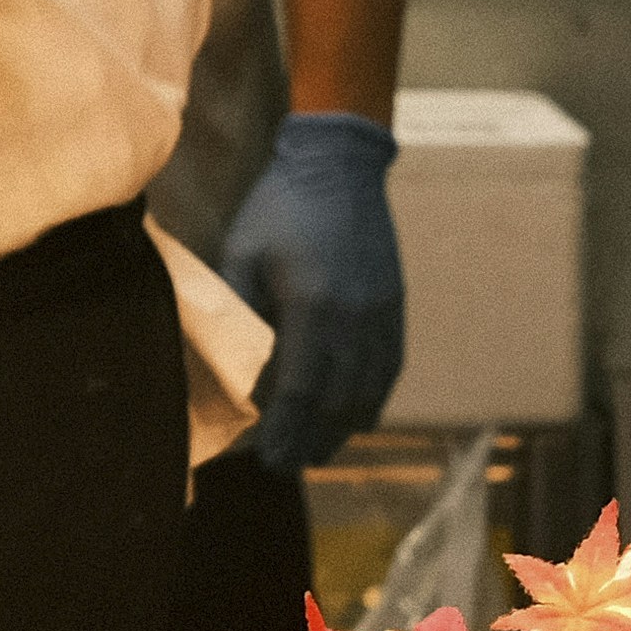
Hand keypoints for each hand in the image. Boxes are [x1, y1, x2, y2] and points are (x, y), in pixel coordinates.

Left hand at [218, 112, 406, 474]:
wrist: (340, 165)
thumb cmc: (281, 206)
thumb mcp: (244, 255)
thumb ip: (241, 312)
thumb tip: (237, 367)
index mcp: (313, 304)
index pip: (299, 389)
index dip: (285, 429)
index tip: (269, 456)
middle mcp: (355, 317)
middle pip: (337, 401)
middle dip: (312, 440)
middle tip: (288, 464)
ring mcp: (381, 313)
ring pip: (368, 391)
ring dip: (342, 428)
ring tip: (316, 450)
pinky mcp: (394, 307)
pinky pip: (387, 369)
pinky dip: (369, 399)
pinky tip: (351, 416)